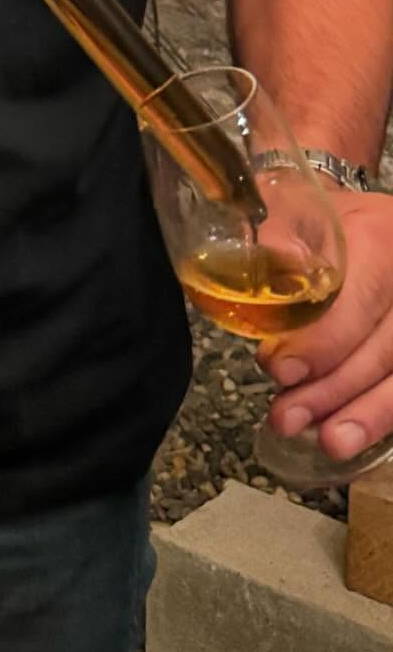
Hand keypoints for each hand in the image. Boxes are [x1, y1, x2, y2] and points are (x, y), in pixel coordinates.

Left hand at [259, 187, 392, 461]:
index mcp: (381, 236)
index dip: (324, 342)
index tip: (281, 370)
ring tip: (329, 443)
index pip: (361, 300)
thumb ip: (282, 235)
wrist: (364, 225)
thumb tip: (270, 268)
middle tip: (287, 418)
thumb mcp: (296, 208)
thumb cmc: (322, 221)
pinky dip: (382, 414)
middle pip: (386, 347)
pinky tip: (353, 432)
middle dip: (336, 389)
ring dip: (367, 413)